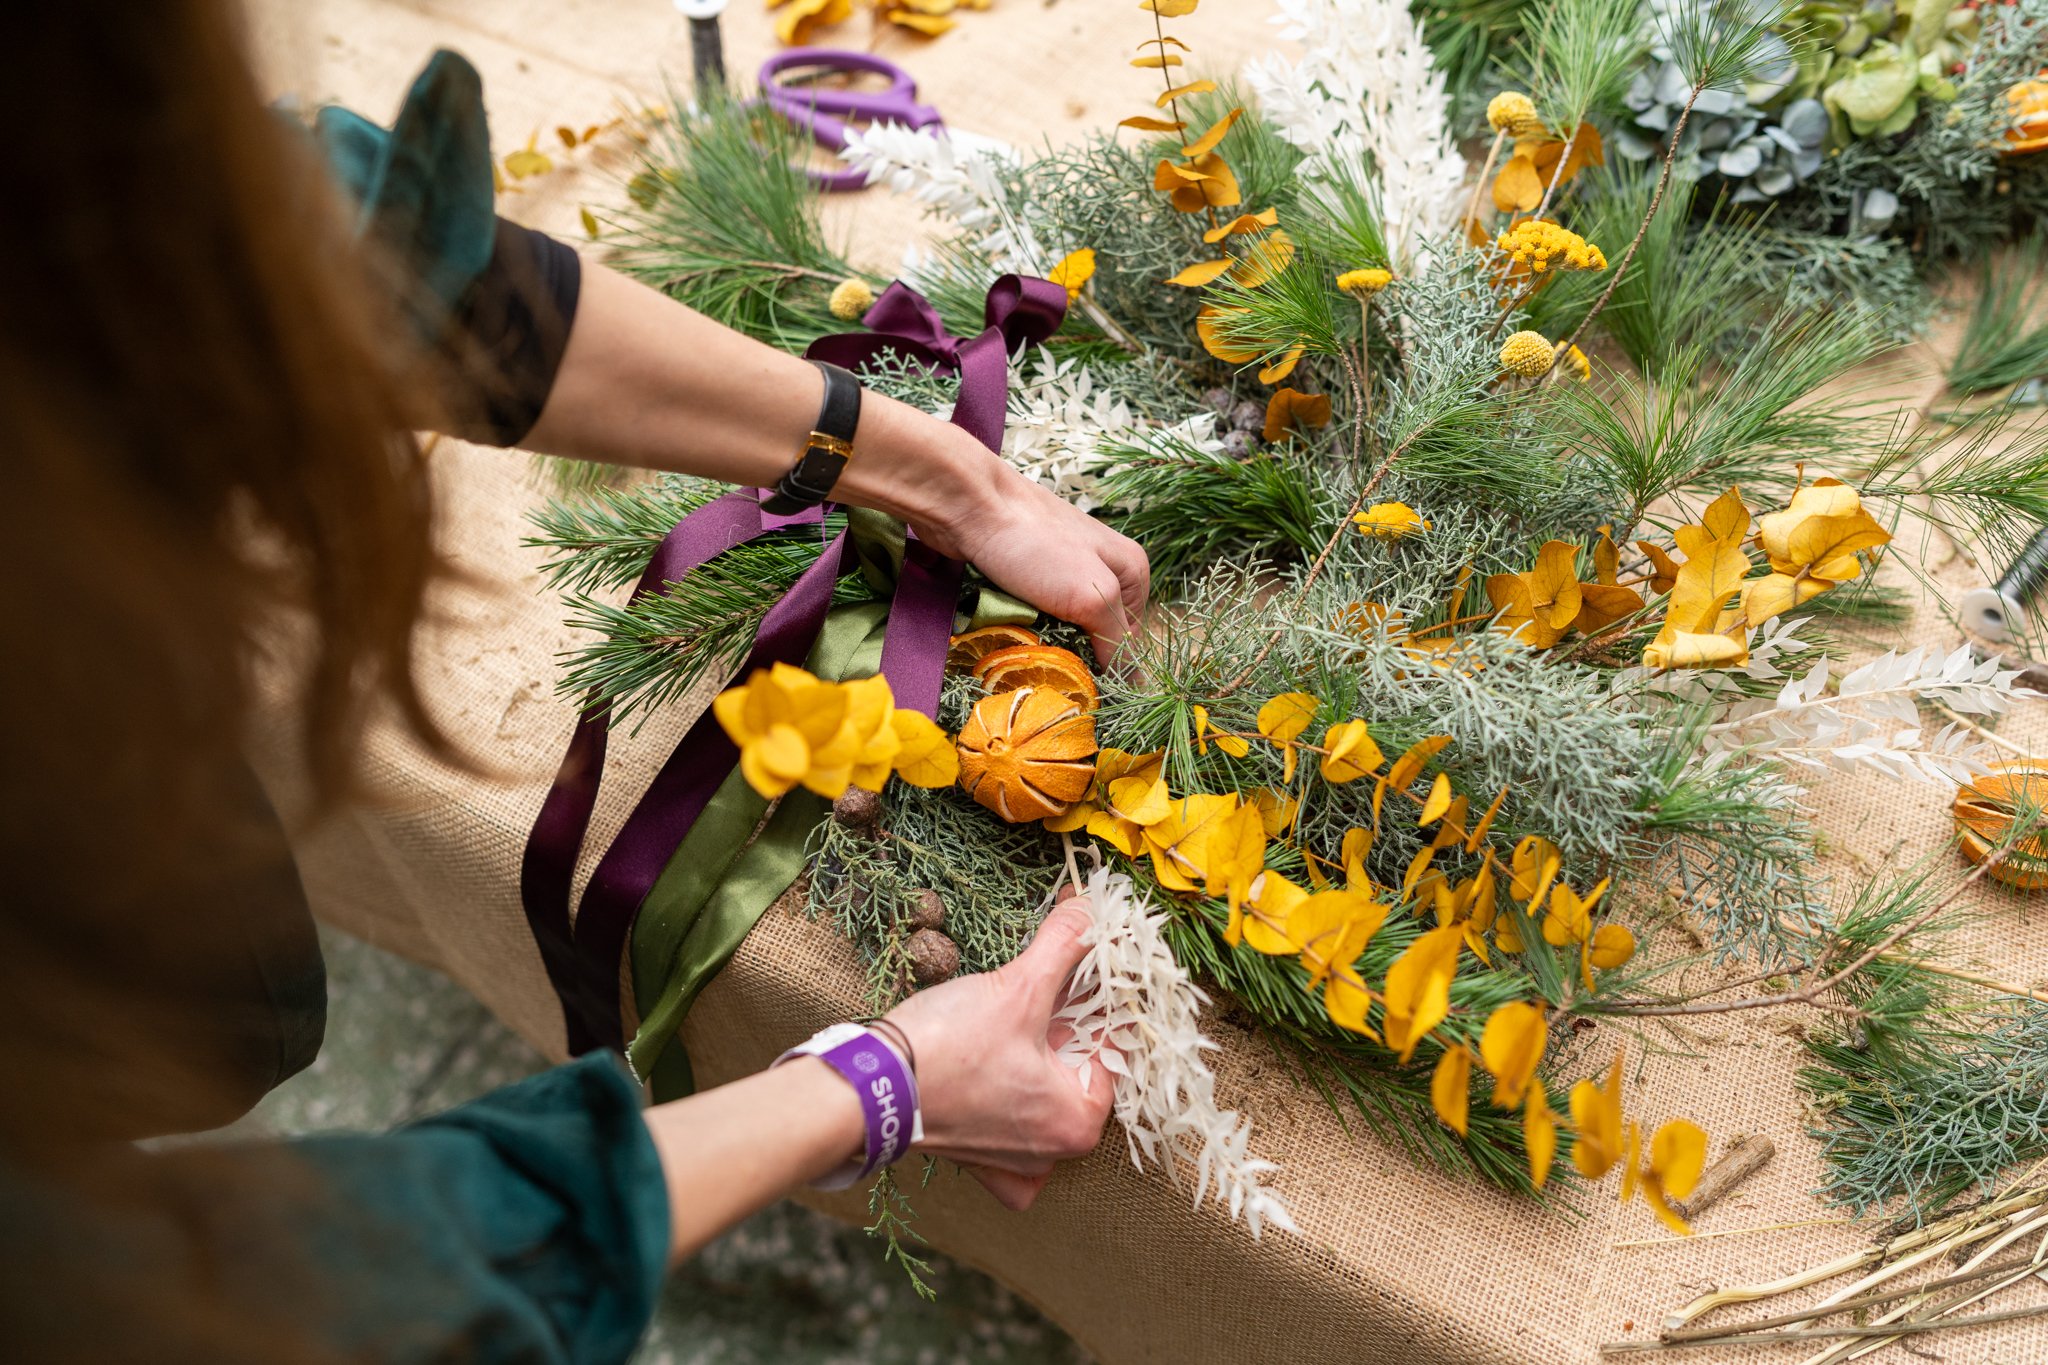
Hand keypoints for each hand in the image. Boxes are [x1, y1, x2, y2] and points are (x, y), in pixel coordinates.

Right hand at [882, 894, 1114, 1209]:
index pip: (1111, 1043)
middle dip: (1070, 1012)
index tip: (1096, 954)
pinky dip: (1013, 1089)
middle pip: (1077, 1063)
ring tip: (1025, 996)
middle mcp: (1052, 1151)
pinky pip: (1012, 1116)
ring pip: (1045, 1083)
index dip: (1104, 991)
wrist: (867, 1087)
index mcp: (1078, 1122)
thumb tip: (1090, 907)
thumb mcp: (1017, 989)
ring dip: (1039, 1039)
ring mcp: (1012, 1158)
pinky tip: (1006, 1059)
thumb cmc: (945, 1051)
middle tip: (1059, 966)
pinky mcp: (976, 1152)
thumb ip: (1063, 945)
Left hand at [918, 463, 1151, 667]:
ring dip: (1043, 643)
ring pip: (1060, 626)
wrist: (967, 503)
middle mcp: (1100, 568)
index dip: (1109, 668)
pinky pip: (1030, 614)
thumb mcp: (1091, 594)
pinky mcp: (1025, 572)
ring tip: (1025, 651)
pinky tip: (1007, 632)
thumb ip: (1116, 639)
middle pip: (1094, 634)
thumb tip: (1132, 682)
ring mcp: (1061, 568)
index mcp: (1130, 571)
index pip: (1130, 640)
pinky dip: (1020, 627)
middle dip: (1073, 654)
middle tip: (1050, 670)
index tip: (1084, 690)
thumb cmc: (1034, 544)